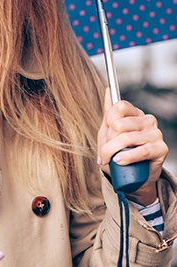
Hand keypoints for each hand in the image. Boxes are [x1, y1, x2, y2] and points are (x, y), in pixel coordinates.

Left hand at [97, 88, 167, 204]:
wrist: (135, 176)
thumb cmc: (121, 151)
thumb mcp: (110, 132)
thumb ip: (109, 111)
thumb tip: (107, 91)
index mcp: (136, 113)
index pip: (120, 105)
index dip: (108, 119)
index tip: (106, 133)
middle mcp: (147, 120)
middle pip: (120, 124)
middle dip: (108, 140)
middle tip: (105, 152)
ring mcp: (155, 133)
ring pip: (127, 138)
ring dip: (112, 151)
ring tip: (108, 160)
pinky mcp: (161, 149)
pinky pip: (141, 151)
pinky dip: (127, 156)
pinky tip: (119, 160)